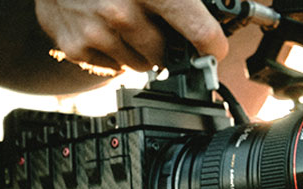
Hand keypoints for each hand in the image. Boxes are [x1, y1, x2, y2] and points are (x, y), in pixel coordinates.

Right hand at [34, 0, 227, 71]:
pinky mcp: (75, 47)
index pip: (201, 32)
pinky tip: (104, 28)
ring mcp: (97, 32)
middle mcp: (124, 13)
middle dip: (167, 46)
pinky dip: (113, 52)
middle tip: (157, 27)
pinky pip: (113, 67)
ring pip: (141, 65)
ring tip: (126, 23)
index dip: (213, 46)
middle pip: (167, 56)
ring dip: (140, 50)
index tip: (214, 50)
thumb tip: (226, 7)